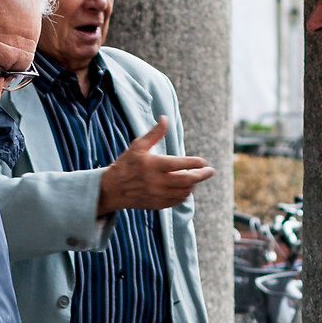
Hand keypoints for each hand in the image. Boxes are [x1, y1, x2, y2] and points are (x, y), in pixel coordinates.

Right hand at [95, 117, 214, 215]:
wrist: (112, 189)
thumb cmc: (126, 164)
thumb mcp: (137, 146)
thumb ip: (154, 133)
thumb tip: (165, 118)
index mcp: (153, 165)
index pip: (181, 164)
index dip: (195, 163)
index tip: (203, 161)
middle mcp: (157, 182)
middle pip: (187, 180)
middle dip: (201, 176)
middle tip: (210, 171)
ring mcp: (157, 195)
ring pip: (184, 192)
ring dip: (193, 185)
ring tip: (196, 178)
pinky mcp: (157, 204)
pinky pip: (177, 201)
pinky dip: (184, 194)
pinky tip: (186, 188)